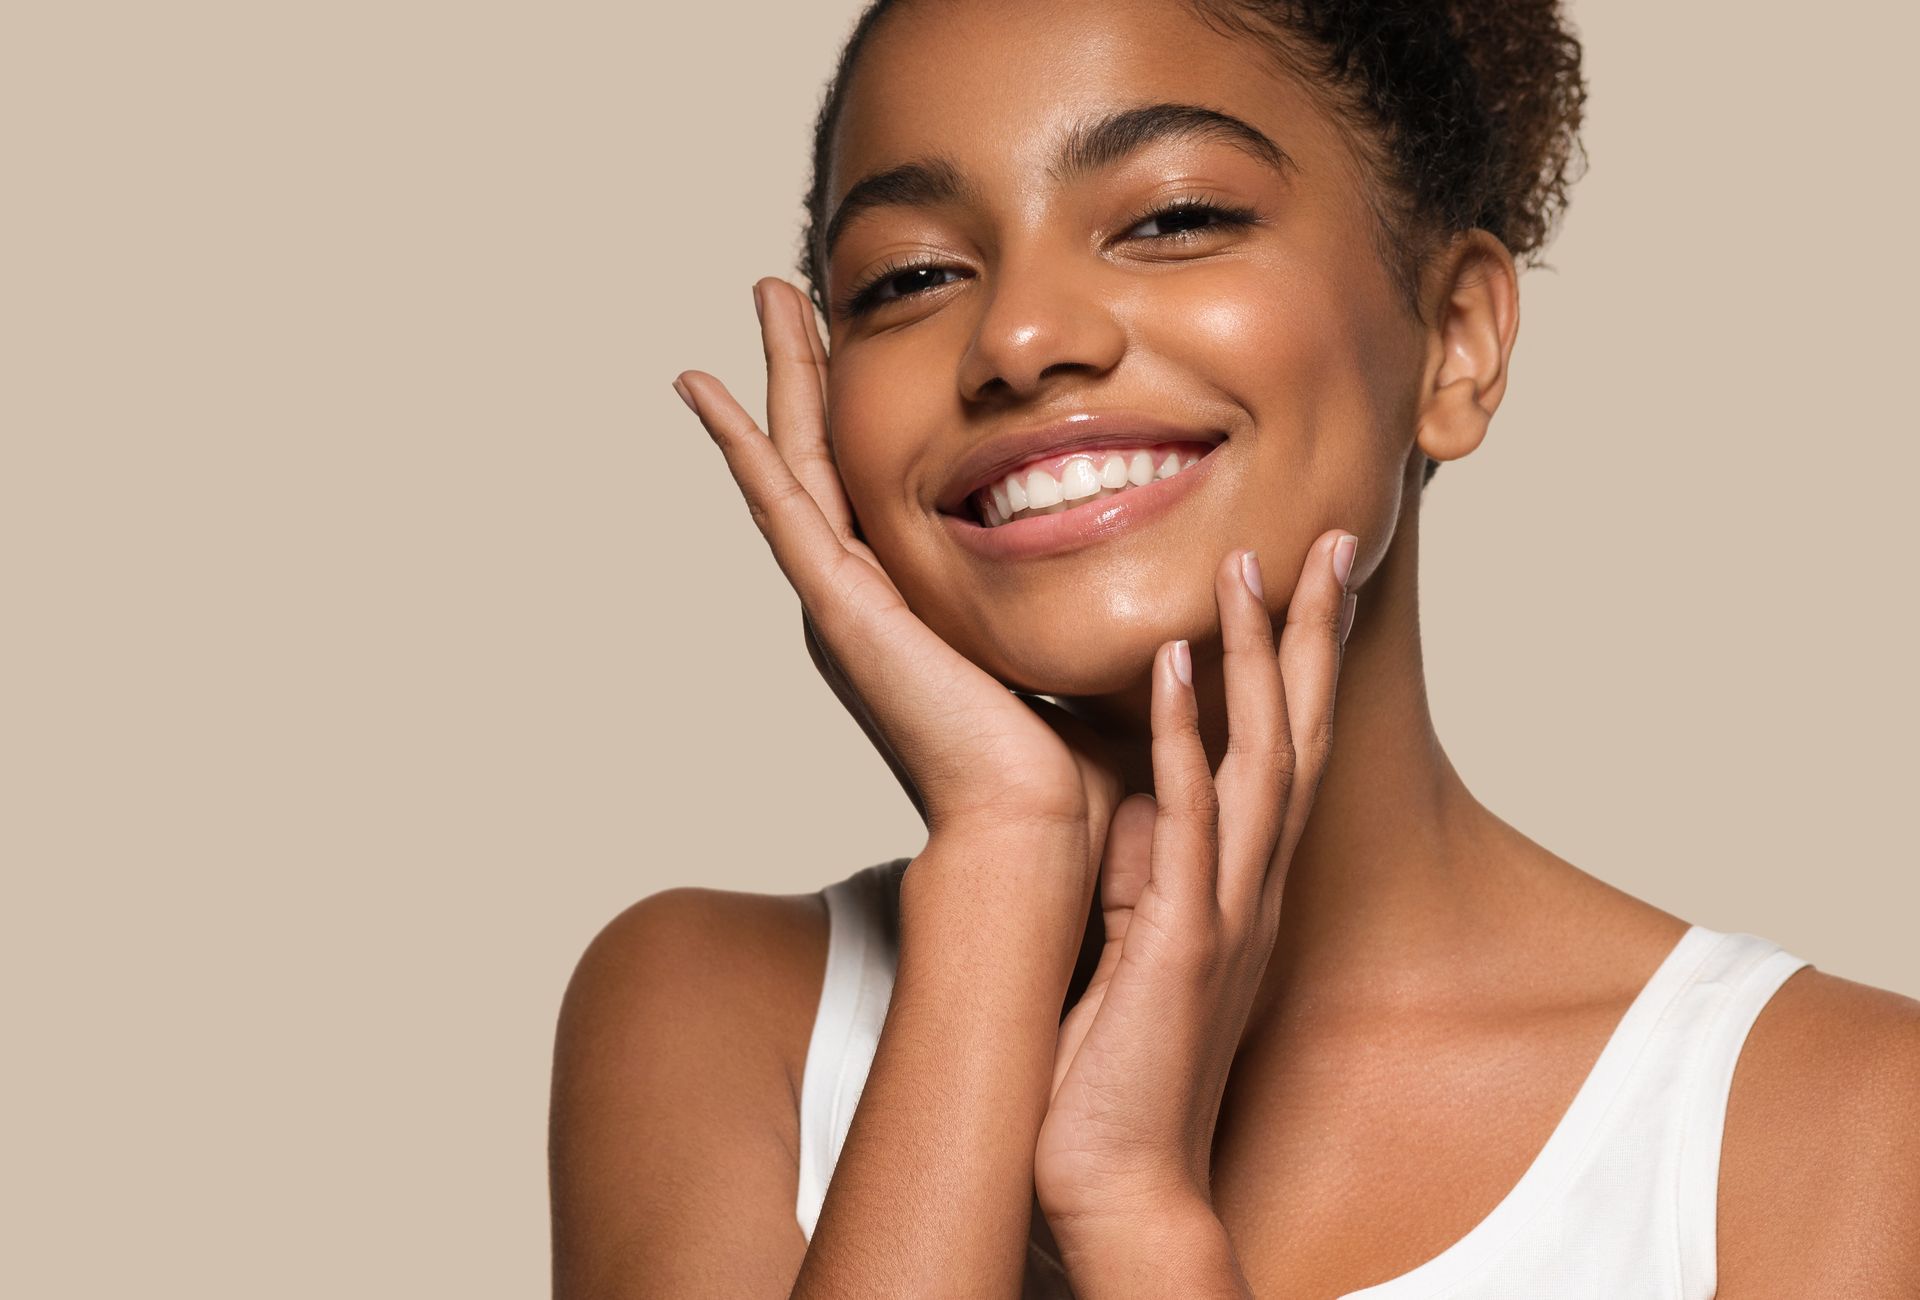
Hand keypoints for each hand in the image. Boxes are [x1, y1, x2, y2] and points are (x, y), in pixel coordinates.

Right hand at [671, 277, 1124, 853]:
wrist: (1037, 830)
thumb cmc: (1066, 771)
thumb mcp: (1071, 653)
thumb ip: (1084, 603)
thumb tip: (1141, 559)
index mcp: (908, 609)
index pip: (875, 481)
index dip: (862, 406)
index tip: (861, 335)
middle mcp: (861, 599)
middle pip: (824, 455)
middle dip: (809, 368)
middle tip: (790, 291)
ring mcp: (841, 600)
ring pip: (795, 460)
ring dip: (778, 375)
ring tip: (767, 295)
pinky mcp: (837, 606)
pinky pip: (779, 503)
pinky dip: (739, 443)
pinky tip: (704, 389)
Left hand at [1033, 532, 1356, 1234]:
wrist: (1121, 1183)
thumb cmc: (1120, 1072)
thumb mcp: (1140, 948)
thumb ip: (1148, 871)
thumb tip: (1132, 796)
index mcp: (1242, 886)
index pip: (1284, 751)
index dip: (1297, 664)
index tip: (1299, 579)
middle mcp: (1252, 888)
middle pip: (1298, 736)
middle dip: (1308, 635)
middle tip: (1322, 538)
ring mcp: (1226, 913)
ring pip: (1260, 763)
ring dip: (1257, 661)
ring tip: (1248, 565)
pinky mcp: (1183, 944)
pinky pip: (1188, 824)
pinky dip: (1186, 742)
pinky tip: (1178, 669)